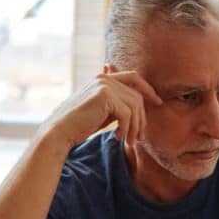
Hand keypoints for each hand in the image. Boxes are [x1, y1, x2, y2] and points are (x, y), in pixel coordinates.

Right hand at [40, 65, 161, 148]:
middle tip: (140, 137)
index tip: (158, 102)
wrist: (60, 131)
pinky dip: (126, 128)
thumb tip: (137, 100)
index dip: (148, 89)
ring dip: (136, 126)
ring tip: (130, 141)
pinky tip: (117, 137)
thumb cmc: (80, 124)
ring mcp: (104, 85)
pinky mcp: (105, 96)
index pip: (134, 77)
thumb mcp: (103, 110)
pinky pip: (128, 114)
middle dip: (142, 117)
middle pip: (137, 95)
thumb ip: (118, 102)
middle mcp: (104, 78)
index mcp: (103, 77)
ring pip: (135, 106)